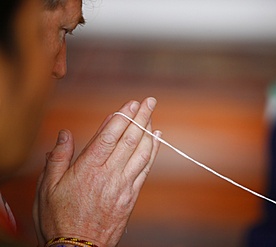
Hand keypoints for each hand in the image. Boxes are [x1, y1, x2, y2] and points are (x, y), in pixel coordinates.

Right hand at [33, 97, 160, 246]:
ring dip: (149, 131)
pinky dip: (153, 152)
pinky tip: (157, 141)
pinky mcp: (132, 195)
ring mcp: (124, 185)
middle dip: (141, 117)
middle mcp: (109, 174)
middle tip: (150, 101)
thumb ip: (58, 158)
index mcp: (88, 168)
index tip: (132, 103)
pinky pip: (146, 169)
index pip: (110, 135)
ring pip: (141, 152)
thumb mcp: (48, 187)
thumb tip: (65, 134)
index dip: (123, 116)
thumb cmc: (60, 219)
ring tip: (153, 116)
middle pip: (130, 139)